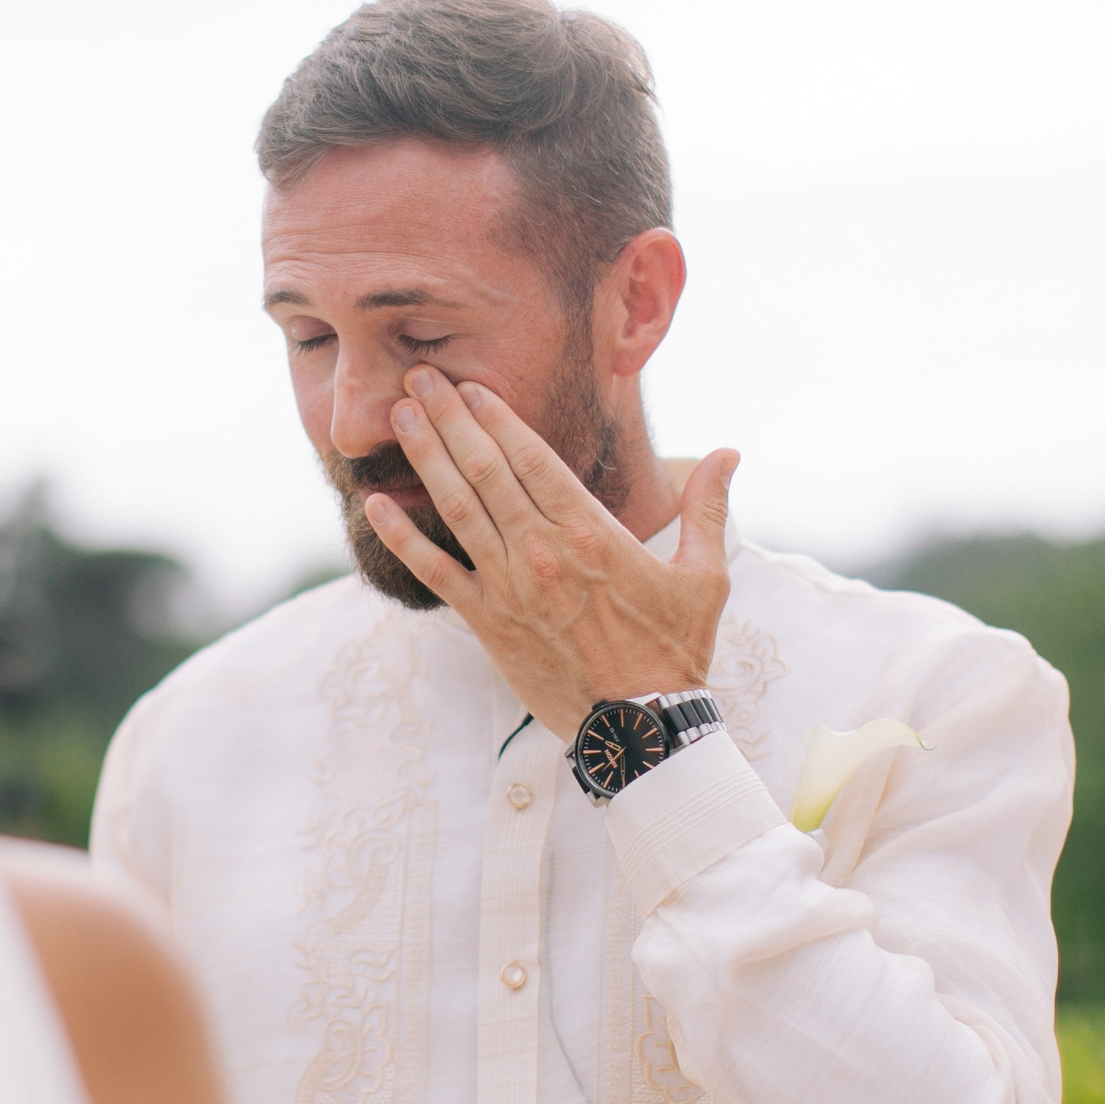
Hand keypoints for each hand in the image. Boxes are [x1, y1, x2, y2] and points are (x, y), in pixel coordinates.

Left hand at [364, 365, 738, 736]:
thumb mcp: (704, 576)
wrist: (638, 726)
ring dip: (425, 457)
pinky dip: (402, 536)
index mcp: (592, 532)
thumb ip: (707, 509)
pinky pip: (434, 571)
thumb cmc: (674, 650)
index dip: (497, 416)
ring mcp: (510, 586)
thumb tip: (730, 453)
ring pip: (457, 507)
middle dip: (449, 418)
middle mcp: (543, 551)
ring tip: (398, 416)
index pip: (534, 458)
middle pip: (486, 470)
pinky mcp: (486, 622)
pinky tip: (375, 504)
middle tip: (418, 376)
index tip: (470, 385)